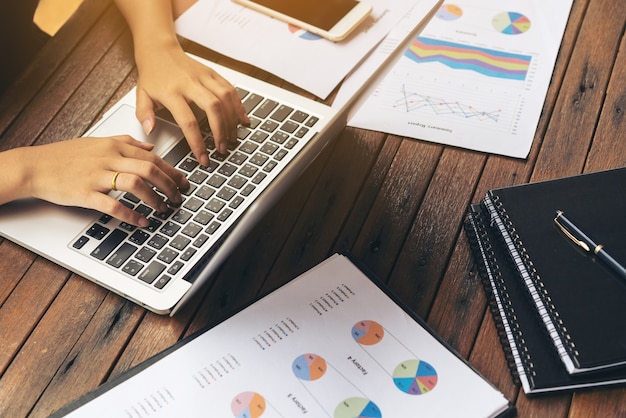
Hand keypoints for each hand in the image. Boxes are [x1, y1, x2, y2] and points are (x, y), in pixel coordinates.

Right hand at [22, 136, 189, 225]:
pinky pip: (113, 205)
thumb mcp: (97, 142)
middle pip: (149, 169)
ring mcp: (96, 176)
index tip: (183, 182)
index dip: (171, 171)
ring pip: (135, 183)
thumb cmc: (64, 156)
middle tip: (178, 197)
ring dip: (154, 198)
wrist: (35, 166)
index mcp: (113, 146)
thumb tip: (150, 147)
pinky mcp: (85, 193)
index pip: (152, 157)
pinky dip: (131, 215)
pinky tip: (141, 222)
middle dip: (169, 185)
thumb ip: (126, 142)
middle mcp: (108, 159)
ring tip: (163, 209)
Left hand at [134, 42, 248, 165]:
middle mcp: (189, 83)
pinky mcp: (212, 73)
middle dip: (220, 131)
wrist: (159, 49)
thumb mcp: (141, 95)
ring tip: (232, 138)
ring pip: (225, 98)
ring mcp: (203, 76)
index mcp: (171, 91)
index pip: (188, 121)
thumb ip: (144, 114)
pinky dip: (239, 105)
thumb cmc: (152, 75)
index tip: (203, 158)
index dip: (197, 142)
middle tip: (222, 149)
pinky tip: (243, 119)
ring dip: (232, 120)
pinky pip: (230, 89)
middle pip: (212, 108)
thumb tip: (150, 131)